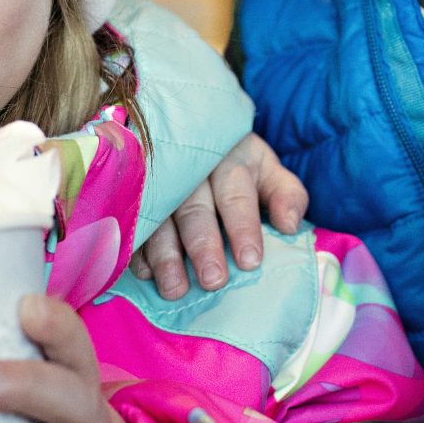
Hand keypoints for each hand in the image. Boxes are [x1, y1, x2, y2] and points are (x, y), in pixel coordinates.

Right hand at [130, 132, 306, 297]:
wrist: (193, 133)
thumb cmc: (238, 167)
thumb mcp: (267, 171)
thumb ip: (286, 194)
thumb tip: (290, 224)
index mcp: (230, 160)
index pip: (237, 194)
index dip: (243, 227)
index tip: (250, 261)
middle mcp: (191, 169)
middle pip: (195, 209)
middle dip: (203, 245)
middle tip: (213, 280)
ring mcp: (159, 182)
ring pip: (161, 218)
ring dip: (166, 255)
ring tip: (176, 289)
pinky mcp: (137, 197)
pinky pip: (133, 223)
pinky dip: (138, 250)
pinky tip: (145, 274)